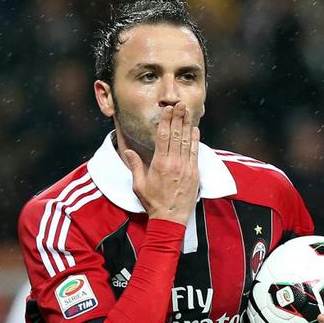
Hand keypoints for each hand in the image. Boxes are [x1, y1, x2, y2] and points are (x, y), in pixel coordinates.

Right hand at [124, 102, 199, 226]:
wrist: (170, 219)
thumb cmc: (153, 203)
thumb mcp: (138, 185)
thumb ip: (135, 166)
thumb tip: (128, 151)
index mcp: (159, 164)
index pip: (163, 137)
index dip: (166, 120)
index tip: (167, 109)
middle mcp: (174, 163)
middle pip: (176, 134)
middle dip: (178, 117)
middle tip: (179, 103)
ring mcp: (186, 168)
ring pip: (187, 141)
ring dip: (187, 125)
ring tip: (187, 111)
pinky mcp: (194, 174)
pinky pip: (195, 153)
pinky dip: (195, 140)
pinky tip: (195, 130)